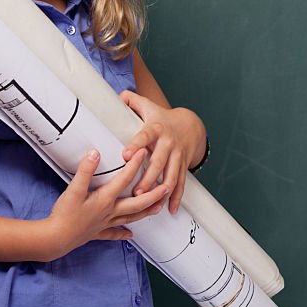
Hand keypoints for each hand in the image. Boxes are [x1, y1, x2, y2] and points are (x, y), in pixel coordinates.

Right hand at [45, 148, 166, 259]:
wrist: (54, 239)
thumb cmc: (64, 215)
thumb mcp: (73, 190)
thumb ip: (85, 171)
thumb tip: (95, 153)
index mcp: (105, 199)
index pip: (124, 179)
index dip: (135, 164)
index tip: (144, 152)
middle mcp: (109, 212)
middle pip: (137, 203)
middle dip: (153, 194)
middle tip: (167, 187)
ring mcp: (105, 224)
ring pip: (131, 218)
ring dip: (146, 212)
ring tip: (159, 208)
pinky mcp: (97, 233)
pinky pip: (114, 234)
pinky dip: (123, 234)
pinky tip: (131, 235)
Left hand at [120, 90, 205, 214]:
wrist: (191, 125)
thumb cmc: (162, 117)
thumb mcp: (148, 106)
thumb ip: (131, 101)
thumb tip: (116, 96)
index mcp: (156, 129)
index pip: (145, 136)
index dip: (136, 144)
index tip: (126, 154)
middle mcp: (168, 143)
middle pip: (159, 162)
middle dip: (148, 178)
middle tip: (136, 191)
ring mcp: (177, 156)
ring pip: (171, 176)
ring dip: (161, 191)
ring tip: (151, 205)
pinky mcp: (183, 166)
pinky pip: (181, 184)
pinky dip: (176, 197)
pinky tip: (171, 210)